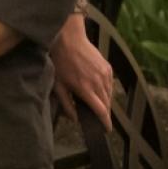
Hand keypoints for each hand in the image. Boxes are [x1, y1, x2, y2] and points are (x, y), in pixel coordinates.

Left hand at [50, 13, 112, 128]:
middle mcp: (98, 83)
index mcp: (86, 89)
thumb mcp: (58, 85)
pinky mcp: (107, 67)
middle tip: (100, 119)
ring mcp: (105, 74)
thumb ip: (66, 104)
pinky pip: (110, 84)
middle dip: (105, 114)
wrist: (68, 38)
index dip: (105, 122)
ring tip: (98, 105)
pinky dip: (106, 90)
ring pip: (110, 95)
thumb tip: (74, 119)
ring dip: (105, 102)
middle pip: (107, 105)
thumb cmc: (60, 61)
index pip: (101, 111)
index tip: (106, 130)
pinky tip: (98, 90)